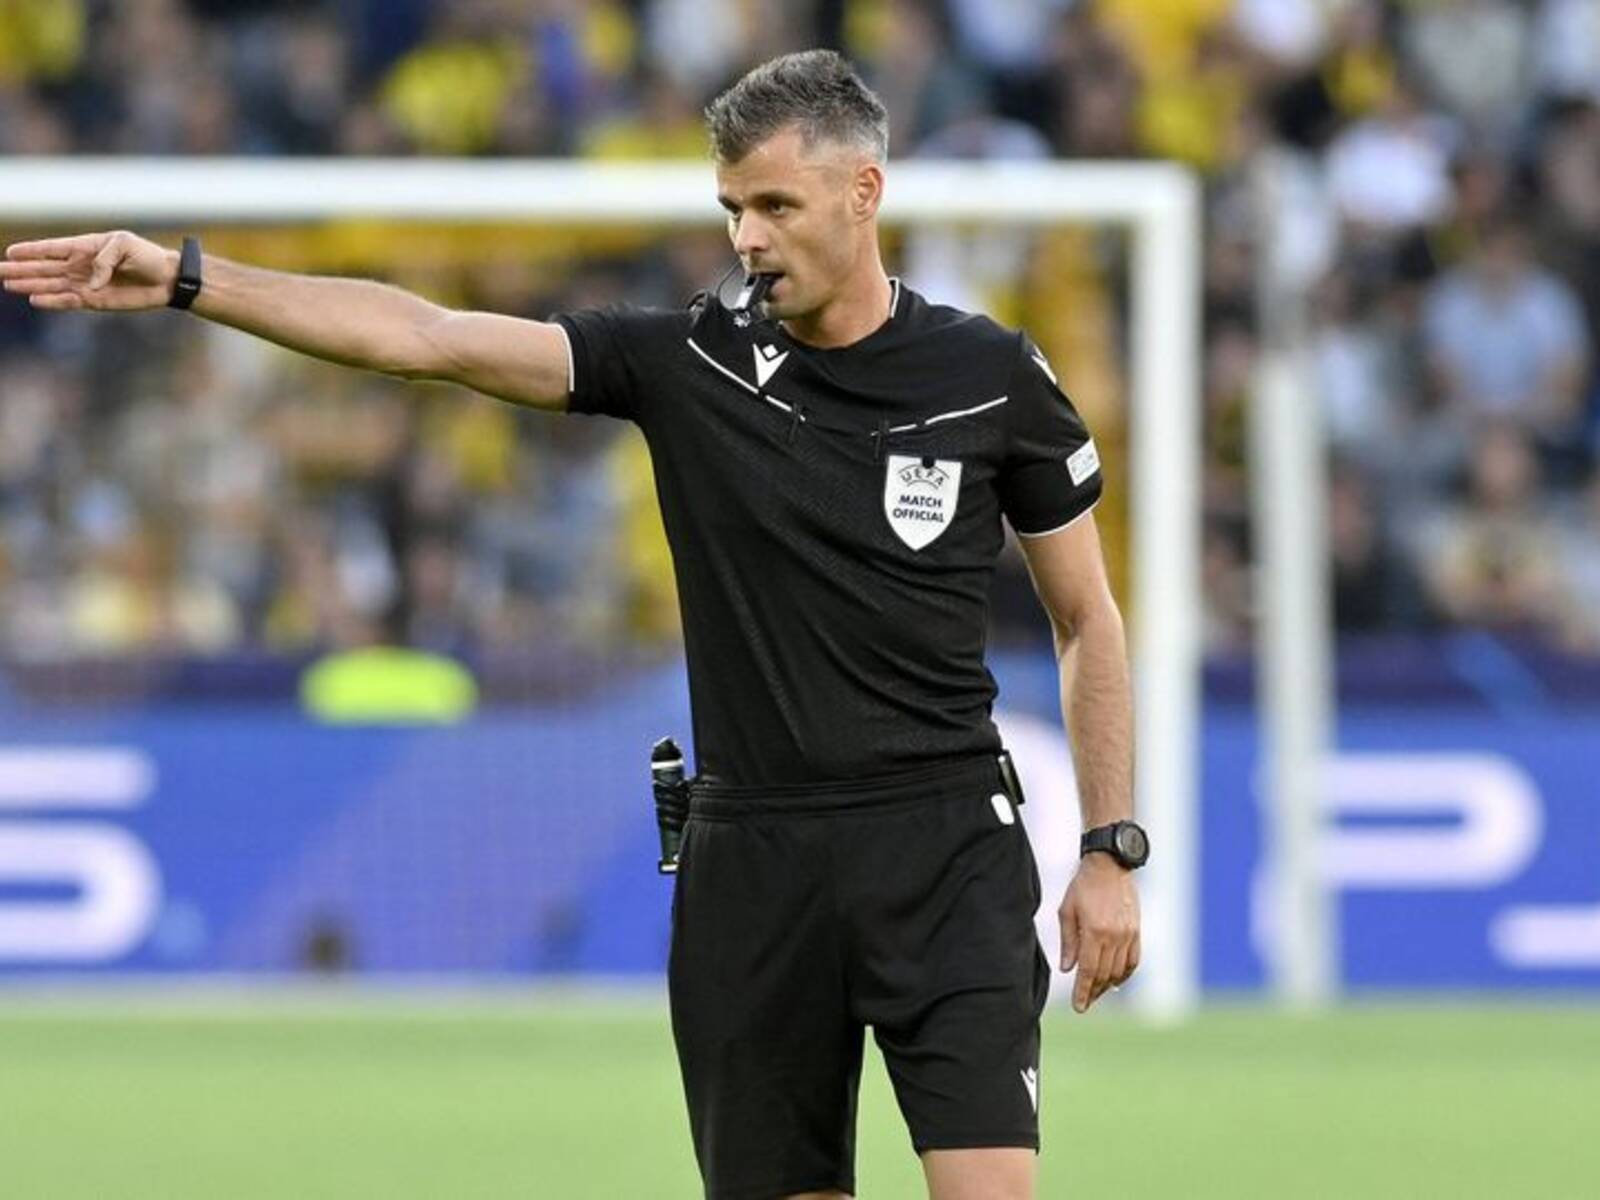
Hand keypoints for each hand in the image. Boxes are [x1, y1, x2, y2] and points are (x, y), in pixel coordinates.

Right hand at [1, 231, 176, 311]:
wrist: (167, 279)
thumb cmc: (147, 256)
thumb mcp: (125, 244)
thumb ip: (104, 259)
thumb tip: (91, 282)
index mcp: (85, 246)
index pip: (52, 248)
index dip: (31, 251)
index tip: (10, 252)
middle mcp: (81, 266)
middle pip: (44, 268)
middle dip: (21, 269)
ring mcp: (86, 284)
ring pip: (51, 285)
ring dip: (31, 285)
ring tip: (8, 285)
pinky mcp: (95, 301)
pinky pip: (69, 301)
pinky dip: (53, 301)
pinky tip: (35, 299)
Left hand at [1059, 852, 1139, 1012]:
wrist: (1110, 865)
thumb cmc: (1082, 885)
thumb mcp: (1067, 911)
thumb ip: (1068, 942)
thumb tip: (1067, 969)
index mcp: (1094, 931)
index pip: (1089, 971)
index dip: (1083, 991)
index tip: (1078, 1007)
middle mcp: (1114, 936)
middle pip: (1104, 974)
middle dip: (1094, 992)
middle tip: (1085, 1003)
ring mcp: (1128, 934)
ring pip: (1120, 970)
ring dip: (1108, 985)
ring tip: (1096, 993)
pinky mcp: (1137, 931)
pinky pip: (1134, 960)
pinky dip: (1125, 973)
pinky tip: (1116, 980)